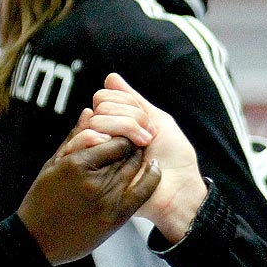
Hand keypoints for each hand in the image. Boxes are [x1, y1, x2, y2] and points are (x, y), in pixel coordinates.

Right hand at [17, 111, 160, 263]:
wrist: (38, 241)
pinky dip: (152, 176)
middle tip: (138, 137)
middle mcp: (94, 181)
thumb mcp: (52, 165)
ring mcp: (107, 200)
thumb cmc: (41, 199)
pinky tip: (154, 166)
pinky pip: (143, 191)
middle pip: (127, 152)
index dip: (121, 133)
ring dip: (139, 158)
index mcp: (76, 164)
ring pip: (134, 168)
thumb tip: (90, 111)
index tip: (123, 131)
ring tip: (140, 152)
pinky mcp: (117, 216)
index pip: (114, 139)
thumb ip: (74, 137)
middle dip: (132, 143)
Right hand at [82, 73, 207, 241]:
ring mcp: (98, 153)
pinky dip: (110, 142)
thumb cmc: (174, 157)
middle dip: (127, 119)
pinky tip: (128, 154)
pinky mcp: (95, 171)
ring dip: (124, 131)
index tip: (149, 124)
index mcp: (117, 124)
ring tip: (141, 148)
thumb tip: (110, 77)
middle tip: (146, 138)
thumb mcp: (158, 121)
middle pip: (98, 110)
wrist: (179, 189)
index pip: (104, 98)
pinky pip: (86, 146)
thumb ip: (134, 100)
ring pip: (93, 125)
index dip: (128, 106)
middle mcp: (104, 137)